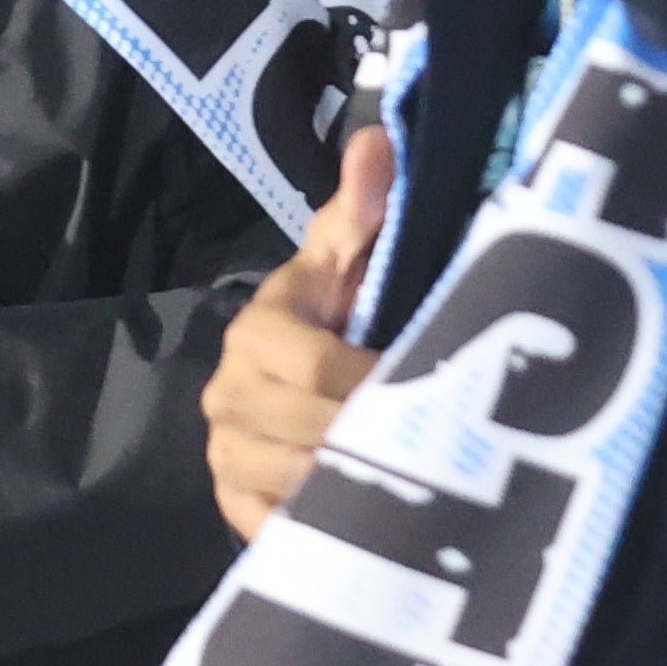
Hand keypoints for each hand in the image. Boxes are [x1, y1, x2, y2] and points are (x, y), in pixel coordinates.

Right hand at [207, 126, 395, 537]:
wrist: (297, 384)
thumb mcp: (348, 261)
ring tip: (416, 483)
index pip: (322, 370)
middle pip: (317, 433)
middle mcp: (227, 395)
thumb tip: (379, 137)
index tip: (436, 387)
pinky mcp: (235, 506)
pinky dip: (333, 525)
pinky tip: (373, 517)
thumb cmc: (335, 315)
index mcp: (256, 332)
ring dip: (362, 487)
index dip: (383, 383)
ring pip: (306, 484)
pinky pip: (289, 527)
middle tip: (440, 446)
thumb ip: (362, 208)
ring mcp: (226, 455)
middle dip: (379, 440)